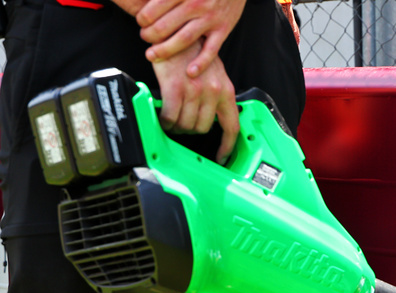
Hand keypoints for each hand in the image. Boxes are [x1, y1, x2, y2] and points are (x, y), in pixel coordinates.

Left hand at [140, 0, 244, 77]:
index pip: (156, 7)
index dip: (143, 17)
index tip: (141, 21)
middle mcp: (196, 4)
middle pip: (166, 26)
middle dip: (150, 35)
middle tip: (144, 37)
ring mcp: (211, 18)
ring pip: (183, 39)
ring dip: (165, 50)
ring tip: (152, 55)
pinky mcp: (223, 29)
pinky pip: (211, 50)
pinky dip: (201, 63)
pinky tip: (190, 72)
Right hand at [152, 40, 239, 161]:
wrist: (174, 34)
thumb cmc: (192, 52)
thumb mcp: (213, 74)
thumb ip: (216, 96)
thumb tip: (213, 118)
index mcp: (225, 90)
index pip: (232, 126)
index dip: (227, 146)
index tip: (222, 157)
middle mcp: (213, 92)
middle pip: (203, 129)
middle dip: (192, 130)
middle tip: (183, 124)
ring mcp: (195, 91)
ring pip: (186, 125)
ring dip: (177, 126)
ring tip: (172, 118)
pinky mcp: (176, 89)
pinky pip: (171, 117)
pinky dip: (165, 121)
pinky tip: (163, 116)